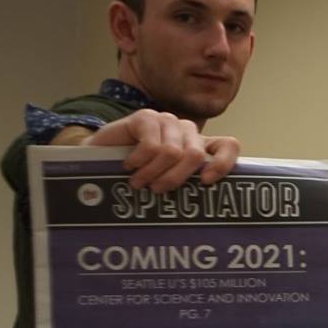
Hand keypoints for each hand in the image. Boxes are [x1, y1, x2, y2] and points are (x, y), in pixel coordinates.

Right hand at [88, 108, 238, 190]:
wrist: (99, 161)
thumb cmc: (139, 177)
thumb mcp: (168, 183)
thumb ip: (188, 186)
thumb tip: (210, 211)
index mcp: (200, 147)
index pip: (228, 145)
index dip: (222, 163)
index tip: (205, 182)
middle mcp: (187, 131)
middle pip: (196, 155)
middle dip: (175, 178)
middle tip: (156, 190)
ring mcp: (168, 121)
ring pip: (173, 152)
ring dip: (152, 173)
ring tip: (138, 182)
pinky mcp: (147, 117)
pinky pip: (152, 145)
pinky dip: (139, 161)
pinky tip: (129, 165)